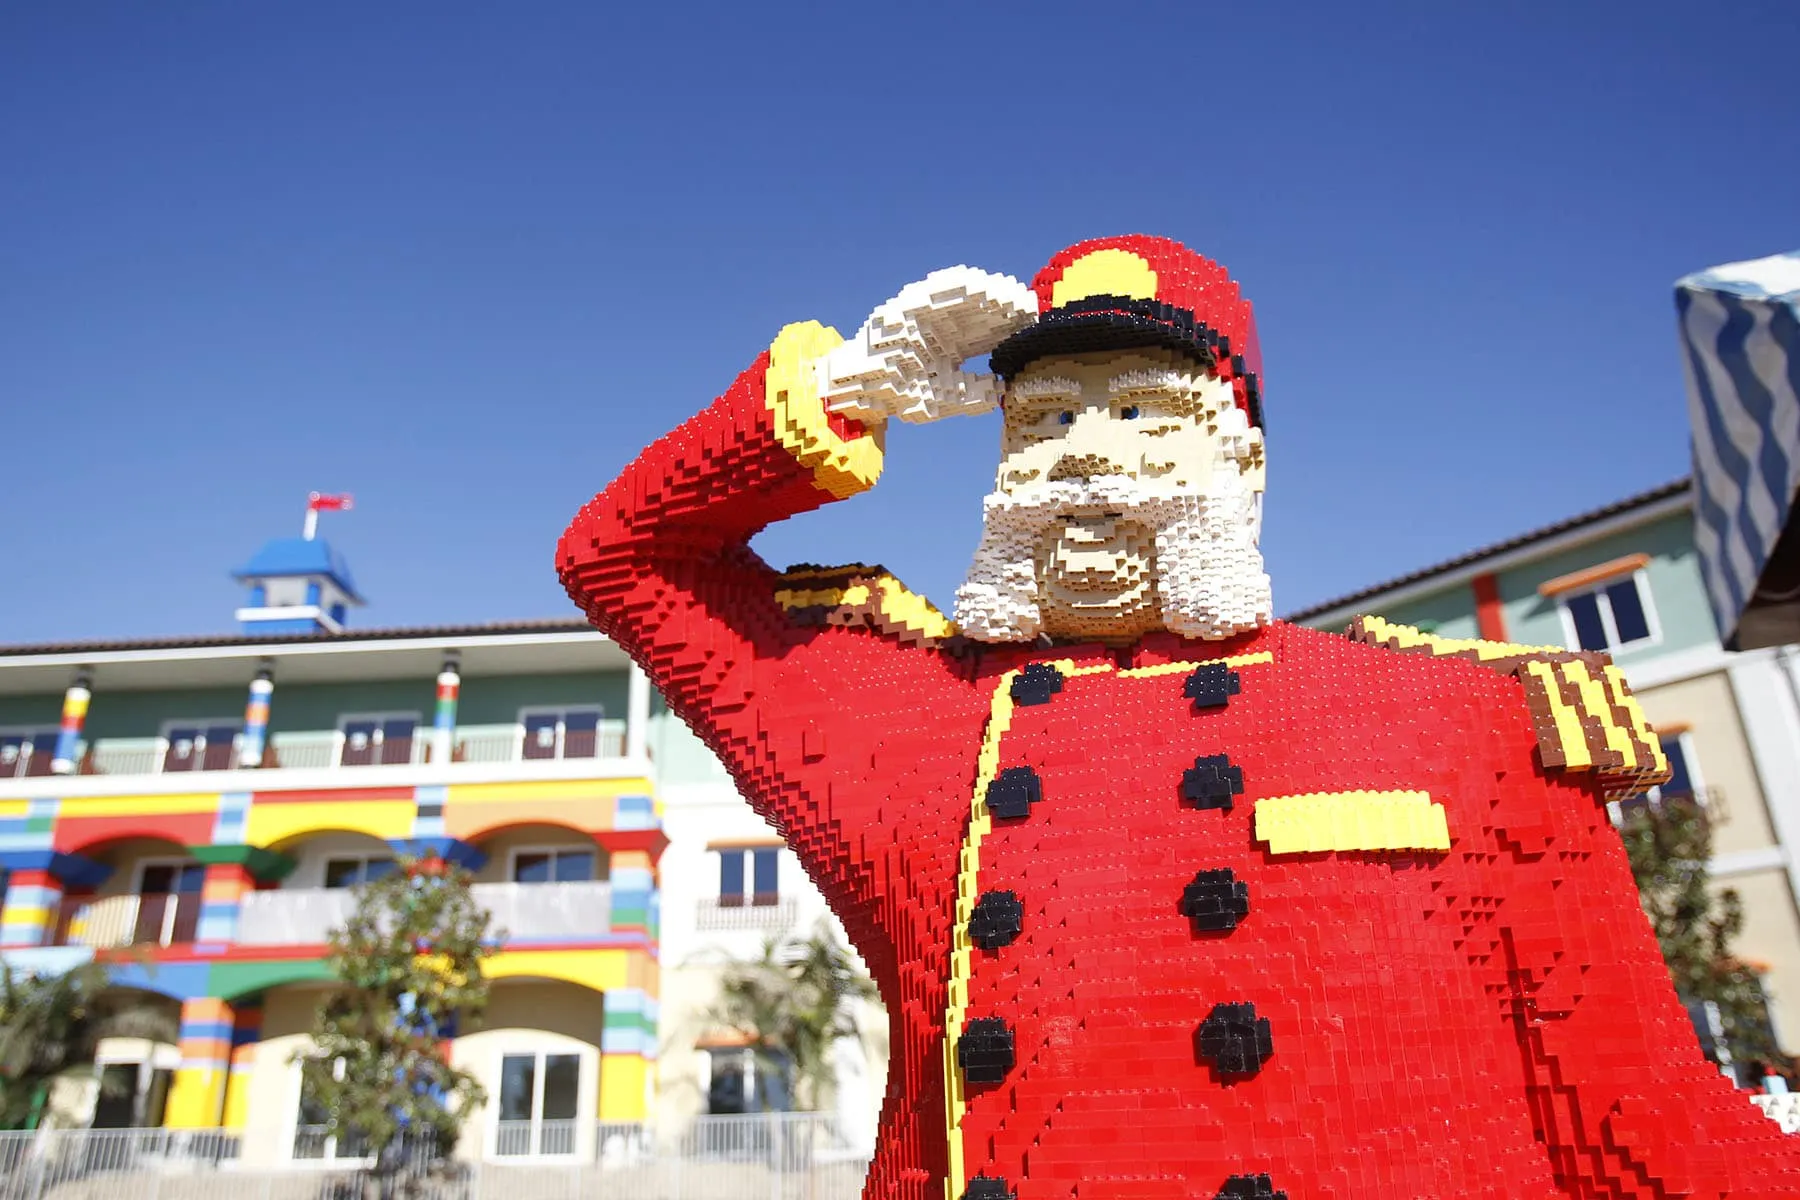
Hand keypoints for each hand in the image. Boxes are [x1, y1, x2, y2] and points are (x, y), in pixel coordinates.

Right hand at [819, 266, 1037, 424]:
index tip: (1033, 324)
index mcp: (954, 344)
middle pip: (980, 309)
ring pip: (959, 295)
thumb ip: (970, 396)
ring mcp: (924, 314)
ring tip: (1008, 293)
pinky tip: (974, 284)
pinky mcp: (904, 308)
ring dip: (984, 291)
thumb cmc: (900, 394)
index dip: (1011, 325)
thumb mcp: (941, 399)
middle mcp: (943, 325)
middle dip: (1005, 305)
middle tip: (1030, 305)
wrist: (857, 391)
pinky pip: (929, 291)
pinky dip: (951, 287)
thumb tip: (1002, 392)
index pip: (990, 330)